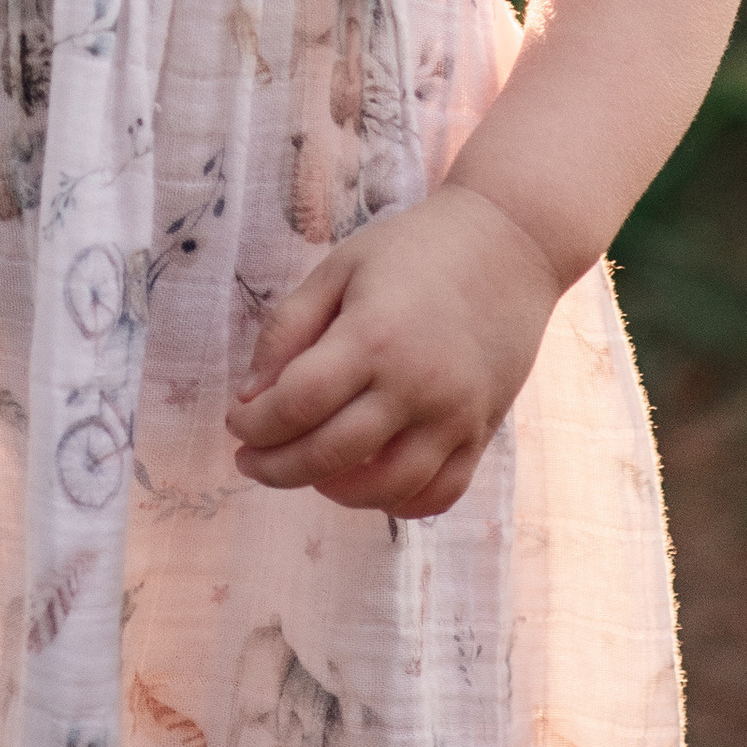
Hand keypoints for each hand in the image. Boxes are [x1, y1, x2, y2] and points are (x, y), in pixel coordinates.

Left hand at [223, 184, 562, 518]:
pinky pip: (438, 494)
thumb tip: (248, 398)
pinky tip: (367, 483)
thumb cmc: (413, 249)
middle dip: (276, 467)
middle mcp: (415, 385)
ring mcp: (454, 416)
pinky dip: (398, 503)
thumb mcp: (339, 268)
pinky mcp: (482, 432)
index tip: (236, 425)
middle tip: (249, 461)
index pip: (297, 403)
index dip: (256, 424)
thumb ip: (288, 328)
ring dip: (332, 491)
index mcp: (373, 336)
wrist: (510, 243)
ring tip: (306, 470)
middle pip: (330, 454)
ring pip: (383, 489)